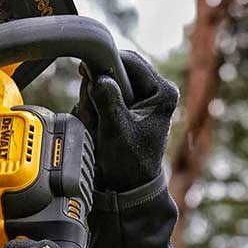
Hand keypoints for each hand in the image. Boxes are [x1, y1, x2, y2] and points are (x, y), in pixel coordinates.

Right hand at [75, 50, 179, 191]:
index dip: (105, 62)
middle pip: (115, 70)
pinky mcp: (126, 107)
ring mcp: (139, 99)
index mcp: (162, 92)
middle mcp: (154, 91)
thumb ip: (108, 100)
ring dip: (93, 101)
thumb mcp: (116, 130)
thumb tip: (98, 76)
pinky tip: (95, 125)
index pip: (130, 61)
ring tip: (95, 124)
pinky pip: (101, 96)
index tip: (85, 70)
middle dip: (97, 89)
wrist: (127, 187)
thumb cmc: (128, 163)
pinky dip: (93, 108)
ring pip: (105, 83)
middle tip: (93, 113)